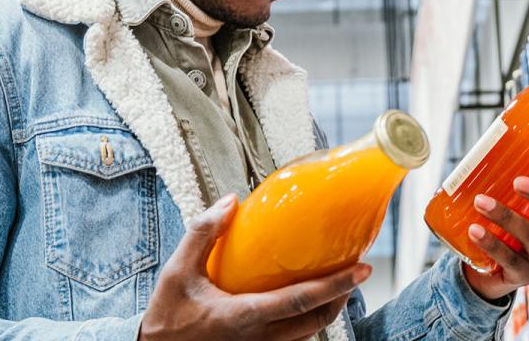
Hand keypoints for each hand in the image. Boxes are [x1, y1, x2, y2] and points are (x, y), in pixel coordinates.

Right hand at [138, 194, 372, 340]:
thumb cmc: (167, 315)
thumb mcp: (177, 270)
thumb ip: (203, 233)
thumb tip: (231, 201)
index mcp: (245, 315)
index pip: (302, 301)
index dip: (336, 285)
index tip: (362, 269)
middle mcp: (260, 338)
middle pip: (318, 321)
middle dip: (342, 297)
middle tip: (355, 271)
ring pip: (310, 334)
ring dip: (328, 310)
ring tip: (336, 284)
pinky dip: (308, 322)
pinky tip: (305, 303)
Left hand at [461, 148, 528, 299]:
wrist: (481, 274)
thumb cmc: (495, 229)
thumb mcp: (502, 205)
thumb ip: (501, 183)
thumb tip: (485, 145)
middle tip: (518, 180)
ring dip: (505, 216)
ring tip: (480, 201)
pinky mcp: (522, 275)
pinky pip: (509, 259)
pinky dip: (491, 243)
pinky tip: (474, 230)